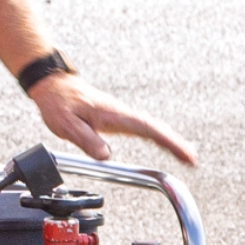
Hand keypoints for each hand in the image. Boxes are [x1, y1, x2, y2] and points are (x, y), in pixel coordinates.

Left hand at [28, 73, 195, 165]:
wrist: (52, 86)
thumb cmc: (59, 102)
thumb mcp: (67, 124)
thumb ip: (86, 139)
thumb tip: (105, 156)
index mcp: (113, 115)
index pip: (147, 129)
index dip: (169, 141)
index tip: (185, 153)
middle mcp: (120, 114)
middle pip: (154, 128)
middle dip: (175, 143)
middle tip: (192, 159)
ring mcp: (119, 115)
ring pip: (149, 127)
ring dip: (168, 139)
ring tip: (184, 154)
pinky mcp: (114, 118)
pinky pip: (139, 127)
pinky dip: (154, 135)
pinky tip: (160, 142)